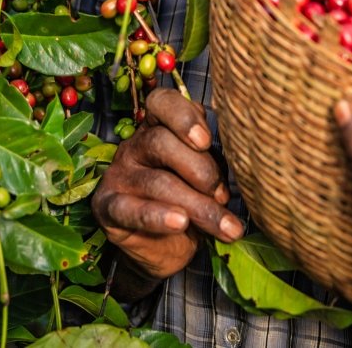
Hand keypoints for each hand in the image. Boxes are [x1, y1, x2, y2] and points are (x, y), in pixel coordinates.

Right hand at [93, 88, 243, 291]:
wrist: (163, 247)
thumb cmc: (188, 200)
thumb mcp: (205, 176)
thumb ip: (214, 163)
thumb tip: (243, 169)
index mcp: (157, 128)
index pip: (161, 103)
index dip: (183, 116)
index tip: (206, 141)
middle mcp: (134, 146)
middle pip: (161, 142)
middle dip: (201, 170)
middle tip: (224, 196)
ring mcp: (119, 176)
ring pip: (156, 181)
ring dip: (198, 205)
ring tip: (226, 227)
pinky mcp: (108, 208)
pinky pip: (130, 210)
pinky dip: (157, 217)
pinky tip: (180, 223)